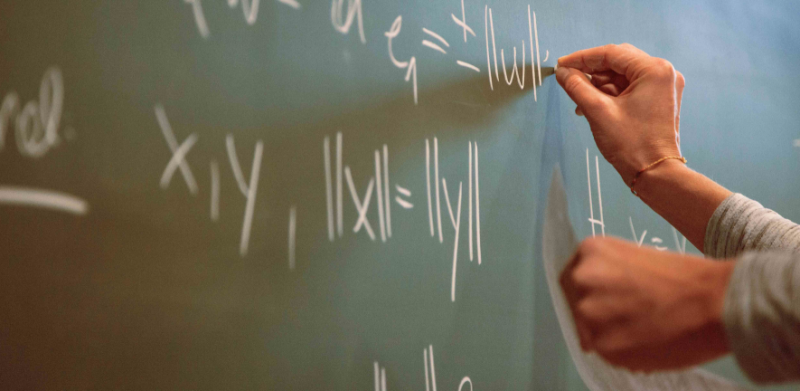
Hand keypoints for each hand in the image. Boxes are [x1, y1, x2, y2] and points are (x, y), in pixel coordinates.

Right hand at [556, 44, 684, 185]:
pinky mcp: (660, 100)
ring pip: (623, 76)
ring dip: (599, 86)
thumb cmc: (631, 144)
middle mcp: (663, 74)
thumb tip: (563, 72)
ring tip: (581, 103)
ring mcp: (664, 88)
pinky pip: (630, 88)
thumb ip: (577, 86)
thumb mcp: (598, 111)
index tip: (561, 65)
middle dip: (592, 72)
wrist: (655, 174)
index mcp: (654, 70)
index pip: (612, 53)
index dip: (582, 58)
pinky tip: (594, 107)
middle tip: (568, 80)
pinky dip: (611, 95)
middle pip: (619, 63)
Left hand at [559, 236, 734, 371]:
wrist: (716, 301)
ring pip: (590, 331)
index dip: (591, 294)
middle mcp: (582, 278)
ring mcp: (588, 312)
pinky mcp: (601, 344)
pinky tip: (649, 342)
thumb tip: (594, 303)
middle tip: (630, 319)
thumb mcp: (635, 260)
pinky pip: (606, 353)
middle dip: (599, 314)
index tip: (607, 302)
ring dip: (610, 335)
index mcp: (590, 251)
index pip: (574, 278)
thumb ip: (609, 277)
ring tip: (645, 330)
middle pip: (577, 304)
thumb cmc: (687, 279)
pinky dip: (624, 353)